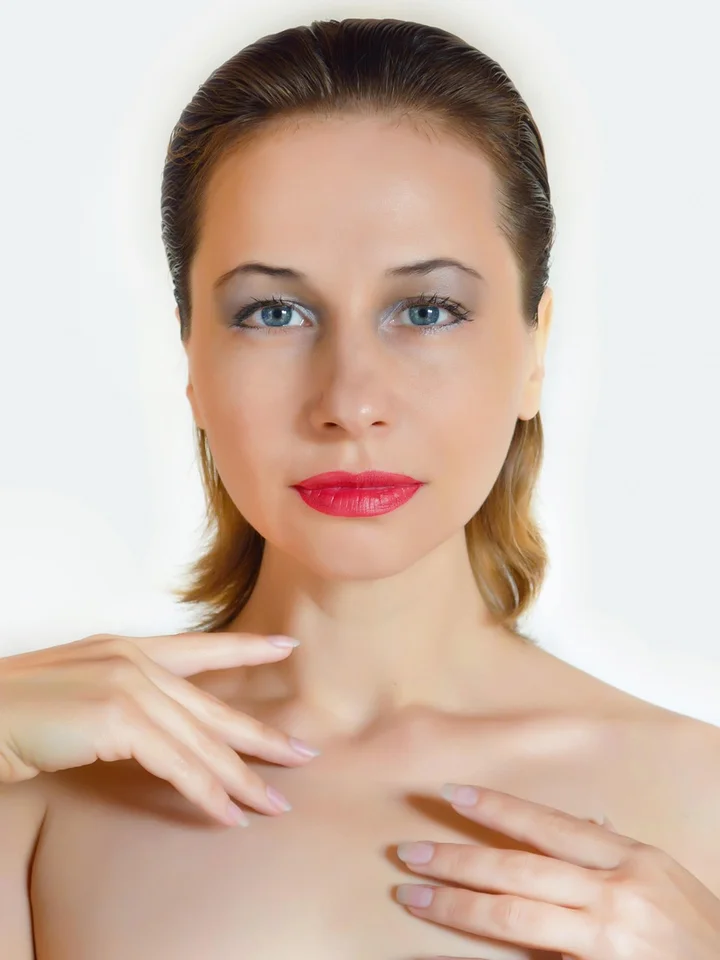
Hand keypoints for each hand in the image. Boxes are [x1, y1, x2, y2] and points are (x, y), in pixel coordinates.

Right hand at [0, 631, 319, 826]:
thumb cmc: (15, 713)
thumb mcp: (78, 695)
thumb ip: (121, 703)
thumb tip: (156, 733)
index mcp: (125, 650)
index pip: (201, 647)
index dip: (247, 648)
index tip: (286, 647)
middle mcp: (134, 661)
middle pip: (213, 706)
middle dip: (261, 735)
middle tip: (302, 754)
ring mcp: (129, 686)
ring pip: (203, 741)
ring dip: (241, 778)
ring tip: (273, 803)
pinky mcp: (120, 719)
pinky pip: (179, 765)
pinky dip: (207, 793)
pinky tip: (228, 815)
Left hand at [394, 783, 719, 958]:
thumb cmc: (703, 936)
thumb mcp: (665, 880)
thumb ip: (618, 853)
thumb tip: (585, 819)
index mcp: (634, 860)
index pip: (549, 825)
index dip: (497, 808)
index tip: (451, 794)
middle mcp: (618, 896)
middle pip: (520, 869)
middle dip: (459, 858)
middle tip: (409, 851)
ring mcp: (608, 942)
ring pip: (514, 916)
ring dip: (456, 905)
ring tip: (413, 895)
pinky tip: (440, 953)